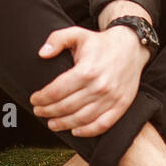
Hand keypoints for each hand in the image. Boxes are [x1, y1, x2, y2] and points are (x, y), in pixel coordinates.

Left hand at [30, 25, 150, 137]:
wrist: (131, 47)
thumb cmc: (100, 42)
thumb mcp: (77, 34)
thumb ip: (57, 39)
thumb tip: (42, 53)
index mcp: (87, 69)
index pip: (58, 90)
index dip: (43, 97)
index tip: (34, 99)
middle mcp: (99, 86)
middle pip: (67, 106)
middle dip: (48, 111)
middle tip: (39, 111)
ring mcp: (112, 97)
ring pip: (82, 118)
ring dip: (64, 124)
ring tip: (52, 123)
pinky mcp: (121, 105)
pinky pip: (103, 124)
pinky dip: (88, 131)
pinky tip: (75, 131)